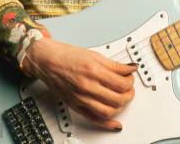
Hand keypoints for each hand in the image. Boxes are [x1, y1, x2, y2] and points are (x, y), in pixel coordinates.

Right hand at [22, 37, 136, 130]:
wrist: (48, 61)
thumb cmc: (67, 56)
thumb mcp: (94, 55)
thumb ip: (113, 64)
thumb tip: (129, 69)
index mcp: (94, 70)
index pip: (121, 82)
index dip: (130, 80)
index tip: (131, 76)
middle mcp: (88, 86)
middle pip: (118, 98)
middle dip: (129, 93)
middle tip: (129, 87)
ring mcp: (82, 98)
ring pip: (109, 111)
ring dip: (121, 106)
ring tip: (122, 98)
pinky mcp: (76, 106)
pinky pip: (94, 120)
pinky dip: (107, 124)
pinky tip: (115, 122)